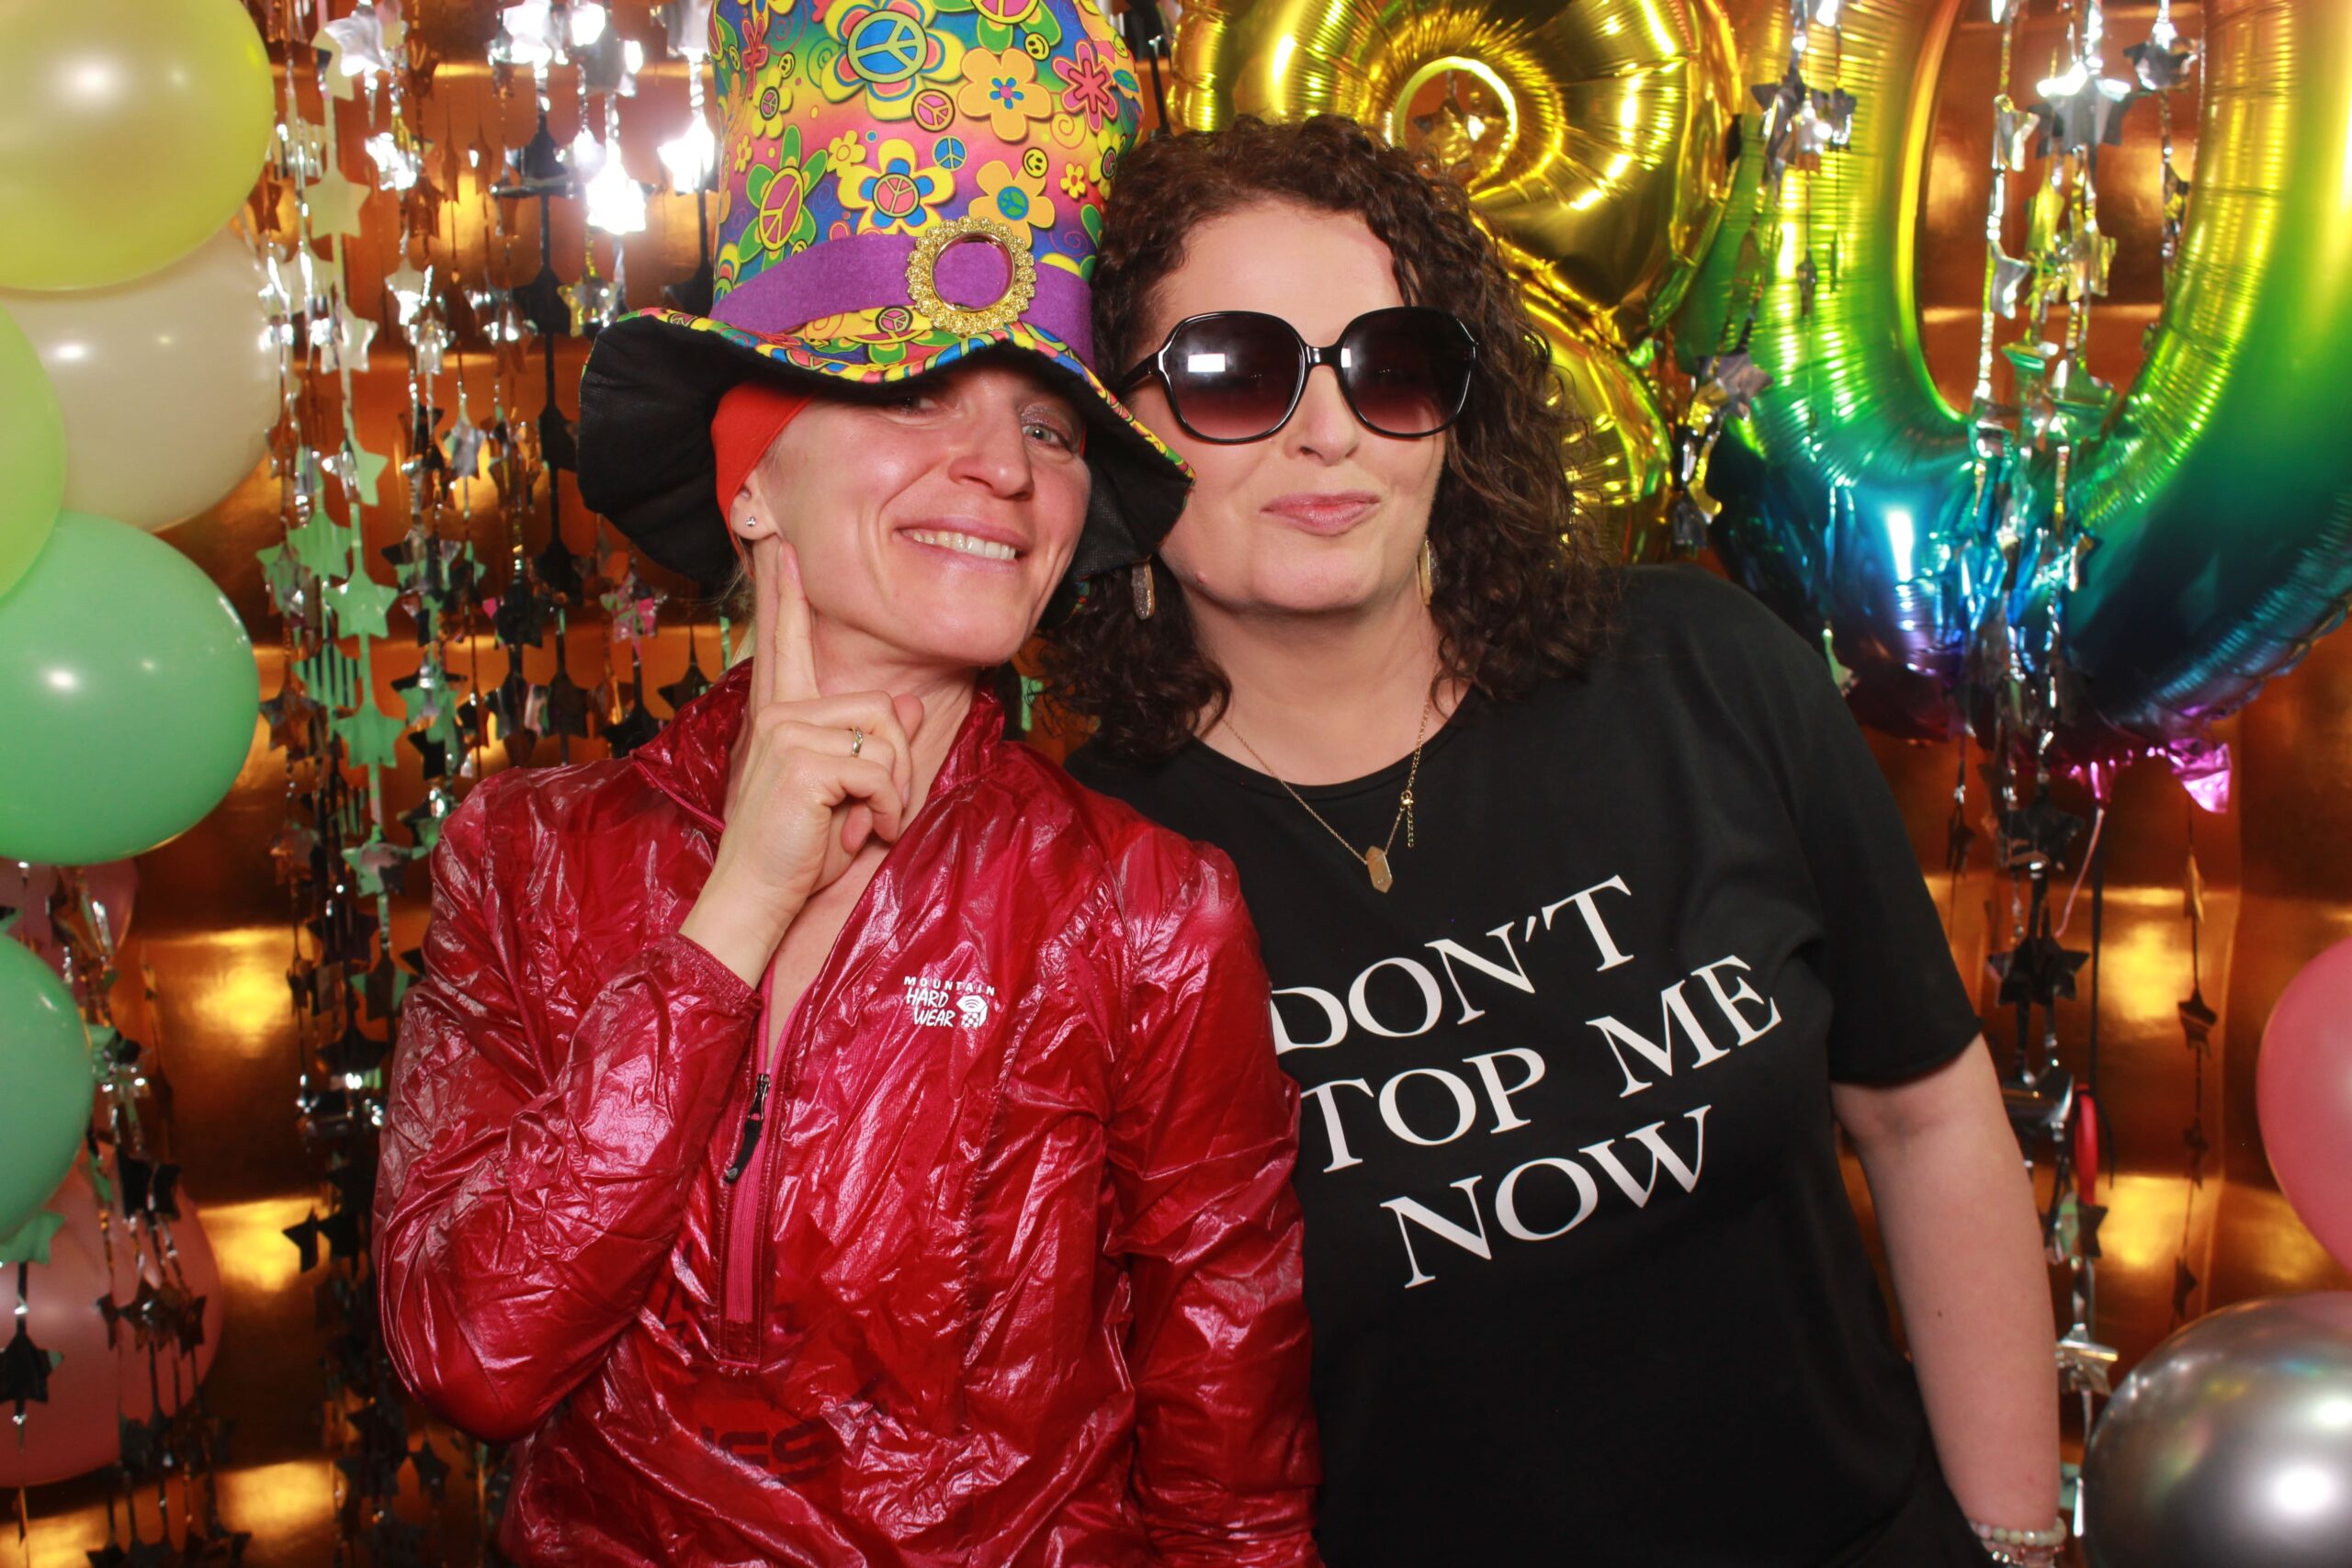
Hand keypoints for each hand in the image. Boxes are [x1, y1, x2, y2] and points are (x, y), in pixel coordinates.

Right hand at [680, 541, 925, 983]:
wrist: (756, 896)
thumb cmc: (797, 851)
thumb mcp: (844, 792)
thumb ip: (870, 744)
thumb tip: (907, 702)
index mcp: (780, 715)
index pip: (785, 643)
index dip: (783, 594)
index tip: (775, 544)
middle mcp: (779, 713)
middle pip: (884, 705)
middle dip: (900, 766)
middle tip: (873, 812)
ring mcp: (786, 732)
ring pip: (889, 735)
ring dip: (894, 791)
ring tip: (862, 824)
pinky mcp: (802, 759)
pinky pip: (880, 770)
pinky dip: (885, 810)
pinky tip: (859, 833)